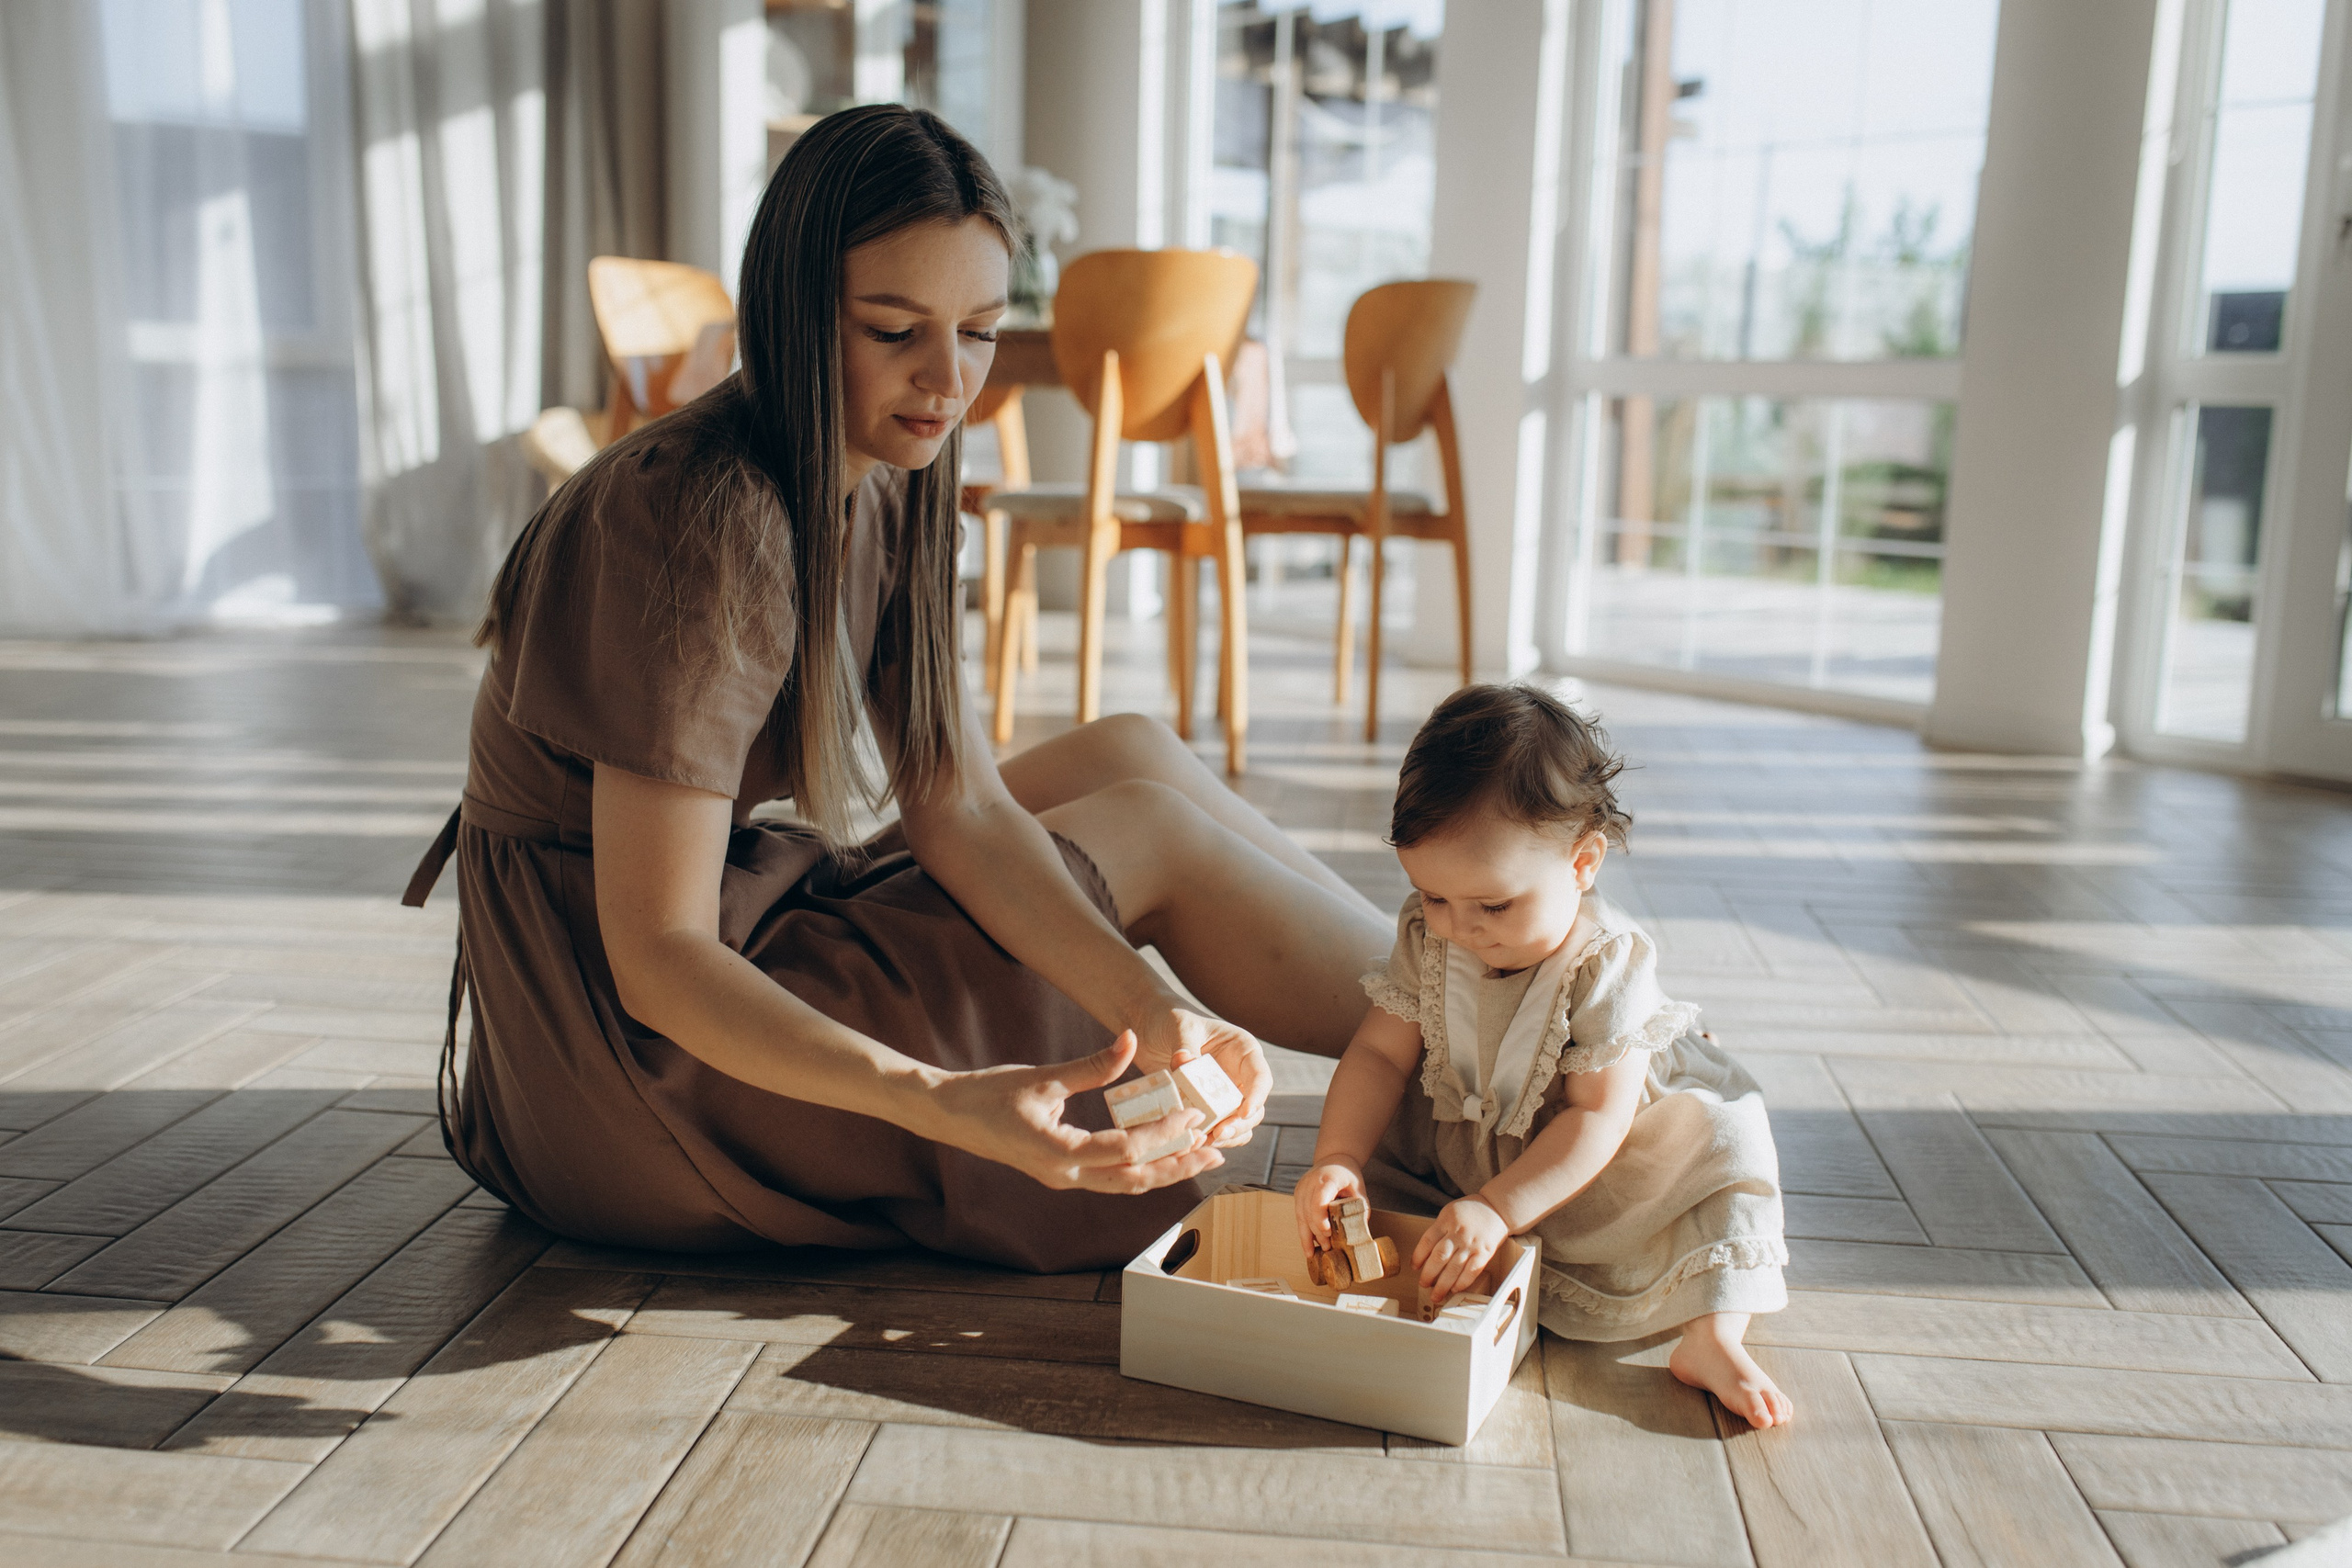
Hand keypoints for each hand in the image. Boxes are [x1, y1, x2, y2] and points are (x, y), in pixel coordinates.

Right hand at [927, 1031, 1225, 1193]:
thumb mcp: (1043, 1076)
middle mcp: (1063, 1175)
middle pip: (1134, 1180)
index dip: (1163, 1135)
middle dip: (1178, 1166)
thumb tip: (1131, 1040)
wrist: (948, 1116)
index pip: (1124, 1151)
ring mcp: (1063, 1179)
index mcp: (1057, 1154)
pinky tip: (1163, 1154)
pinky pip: (1111, 1178)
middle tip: (1215, 1149)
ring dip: (1165, 1171)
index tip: (1192, 1116)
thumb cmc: (988, 1095)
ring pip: (1125, 1185)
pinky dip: (1141, 1168)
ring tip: (1201, 1157)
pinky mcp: (1062, 1173)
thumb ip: (1092, 1065)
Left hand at [1127, 1001, 1269, 1149]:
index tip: (1243, 1112)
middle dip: (1240, 1124)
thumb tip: (1185, 1062)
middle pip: (1253, 1108)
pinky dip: (1209, 1139)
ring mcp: (1224, 1095)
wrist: (1149, 1029)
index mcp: (1243, 1051)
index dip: (1257, 1096)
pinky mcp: (1206, 1109)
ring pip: (1238, 1125)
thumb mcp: (1181, 1027)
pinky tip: (1192, 1143)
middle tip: (1219, 1133)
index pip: (1260, 1077)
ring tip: (1203, 1141)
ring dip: (1226, 1137)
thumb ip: (1185, 1045)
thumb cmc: (1171, 1019)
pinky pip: (1216, 1130)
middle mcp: (1239, 1075)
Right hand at [1292, 1158, 1365, 1258]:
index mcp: (1328, 1179)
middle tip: (1328, 1247)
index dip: (1320, 1217)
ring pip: (1301, 1216)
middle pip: (1309, 1211)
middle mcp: (1310, 1182)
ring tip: (1316, 1252)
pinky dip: (1303, 1232)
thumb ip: (1360, 1207)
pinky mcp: (1298, 1194)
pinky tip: (1307, 1247)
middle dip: (1317, 1232)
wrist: (1334, 1159)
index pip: (1319, 1199)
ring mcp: (1302, 1188)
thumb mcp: (1359, 1188)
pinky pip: (1298, 1216)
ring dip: (1308, 1235)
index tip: (1327, 1232)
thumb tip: (1360, 1229)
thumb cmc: (1348, 1175)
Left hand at [1413, 1195, 1508, 1303]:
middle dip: (1428, 1274)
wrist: (1497, 1208)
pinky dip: (1462, 1282)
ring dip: (1443, 1284)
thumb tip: (1425, 1254)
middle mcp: (1458, 1233)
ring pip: (1454, 1268)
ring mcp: (1472, 1244)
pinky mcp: (1485, 1253)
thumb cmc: (1470, 1211)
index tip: (1414, 1267)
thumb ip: (1439, 1230)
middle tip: (1423, 1284)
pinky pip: (1472, 1271)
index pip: (1427, 1241)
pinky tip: (1455, 1289)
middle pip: (1439, 1257)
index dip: (1418, 1256)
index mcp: (1446, 1221)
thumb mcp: (1449, 1213)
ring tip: (1436, 1295)